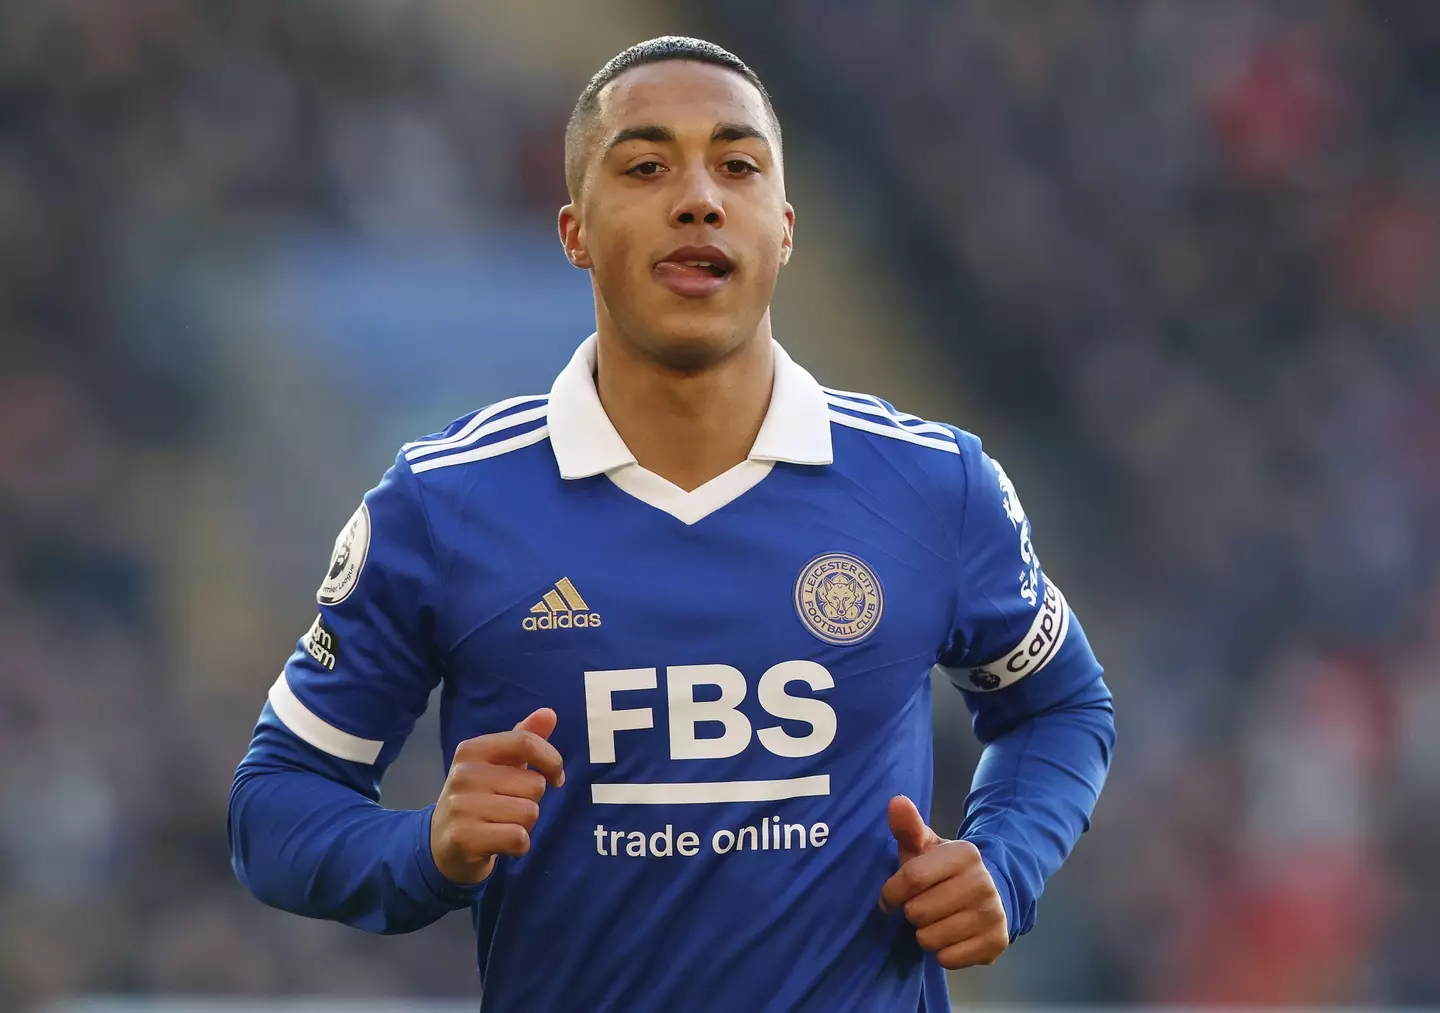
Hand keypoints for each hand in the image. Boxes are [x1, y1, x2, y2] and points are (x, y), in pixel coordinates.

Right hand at [430, 708, 565, 884]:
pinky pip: (519, 838)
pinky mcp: (464, 838)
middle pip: (535, 784)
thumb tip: (549, 713)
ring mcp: (461, 806)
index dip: (552, 760)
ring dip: (525, 825)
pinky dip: (519, 846)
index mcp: (472, 750)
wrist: (442, 843)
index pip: (525, 742)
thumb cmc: (479, 798)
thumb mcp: (499, 765)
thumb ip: (524, 739)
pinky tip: (500, 843)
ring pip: (530, 813)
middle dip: (532, 801)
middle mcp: (463, 774)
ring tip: (502, 825)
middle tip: (508, 808)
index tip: (556, 777)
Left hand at [877, 795, 1007, 968]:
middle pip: (917, 911)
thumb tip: (895, 800)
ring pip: (929, 939)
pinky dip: (942, 952)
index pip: (911, 877)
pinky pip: (947, 959)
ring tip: (936, 920)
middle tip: (923, 905)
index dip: (891, 892)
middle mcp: (983, 882)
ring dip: (925, 933)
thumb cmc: (943, 871)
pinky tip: (951, 936)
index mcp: (964, 854)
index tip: (889, 897)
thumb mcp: (925, 847)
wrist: (990, 895)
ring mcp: (993, 914)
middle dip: (912, 912)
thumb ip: (908, 827)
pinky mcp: (997, 943)